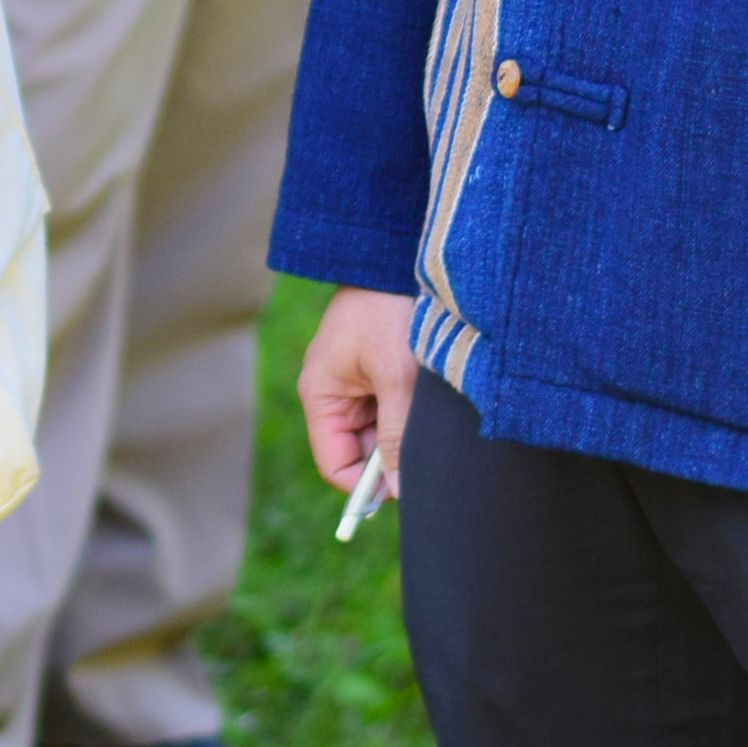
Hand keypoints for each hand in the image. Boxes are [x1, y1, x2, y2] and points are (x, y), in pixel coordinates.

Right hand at [298, 284, 418, 510]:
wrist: (395, 256)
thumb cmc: (389, 311)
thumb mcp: (395, 378)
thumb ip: (396, 437)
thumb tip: (399, 490)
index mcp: (320, 395)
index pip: (336, 465)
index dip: (367, 486)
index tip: (408, 486)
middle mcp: (334, 393)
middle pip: (360, 452)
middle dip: (392, 454)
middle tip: (427, 439)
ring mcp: (356, 383)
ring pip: (381, 433)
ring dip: (405, 429)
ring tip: (427, 403)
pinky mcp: (378, 373)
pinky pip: (392, 410)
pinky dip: (412, 411)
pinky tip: (427, 392)